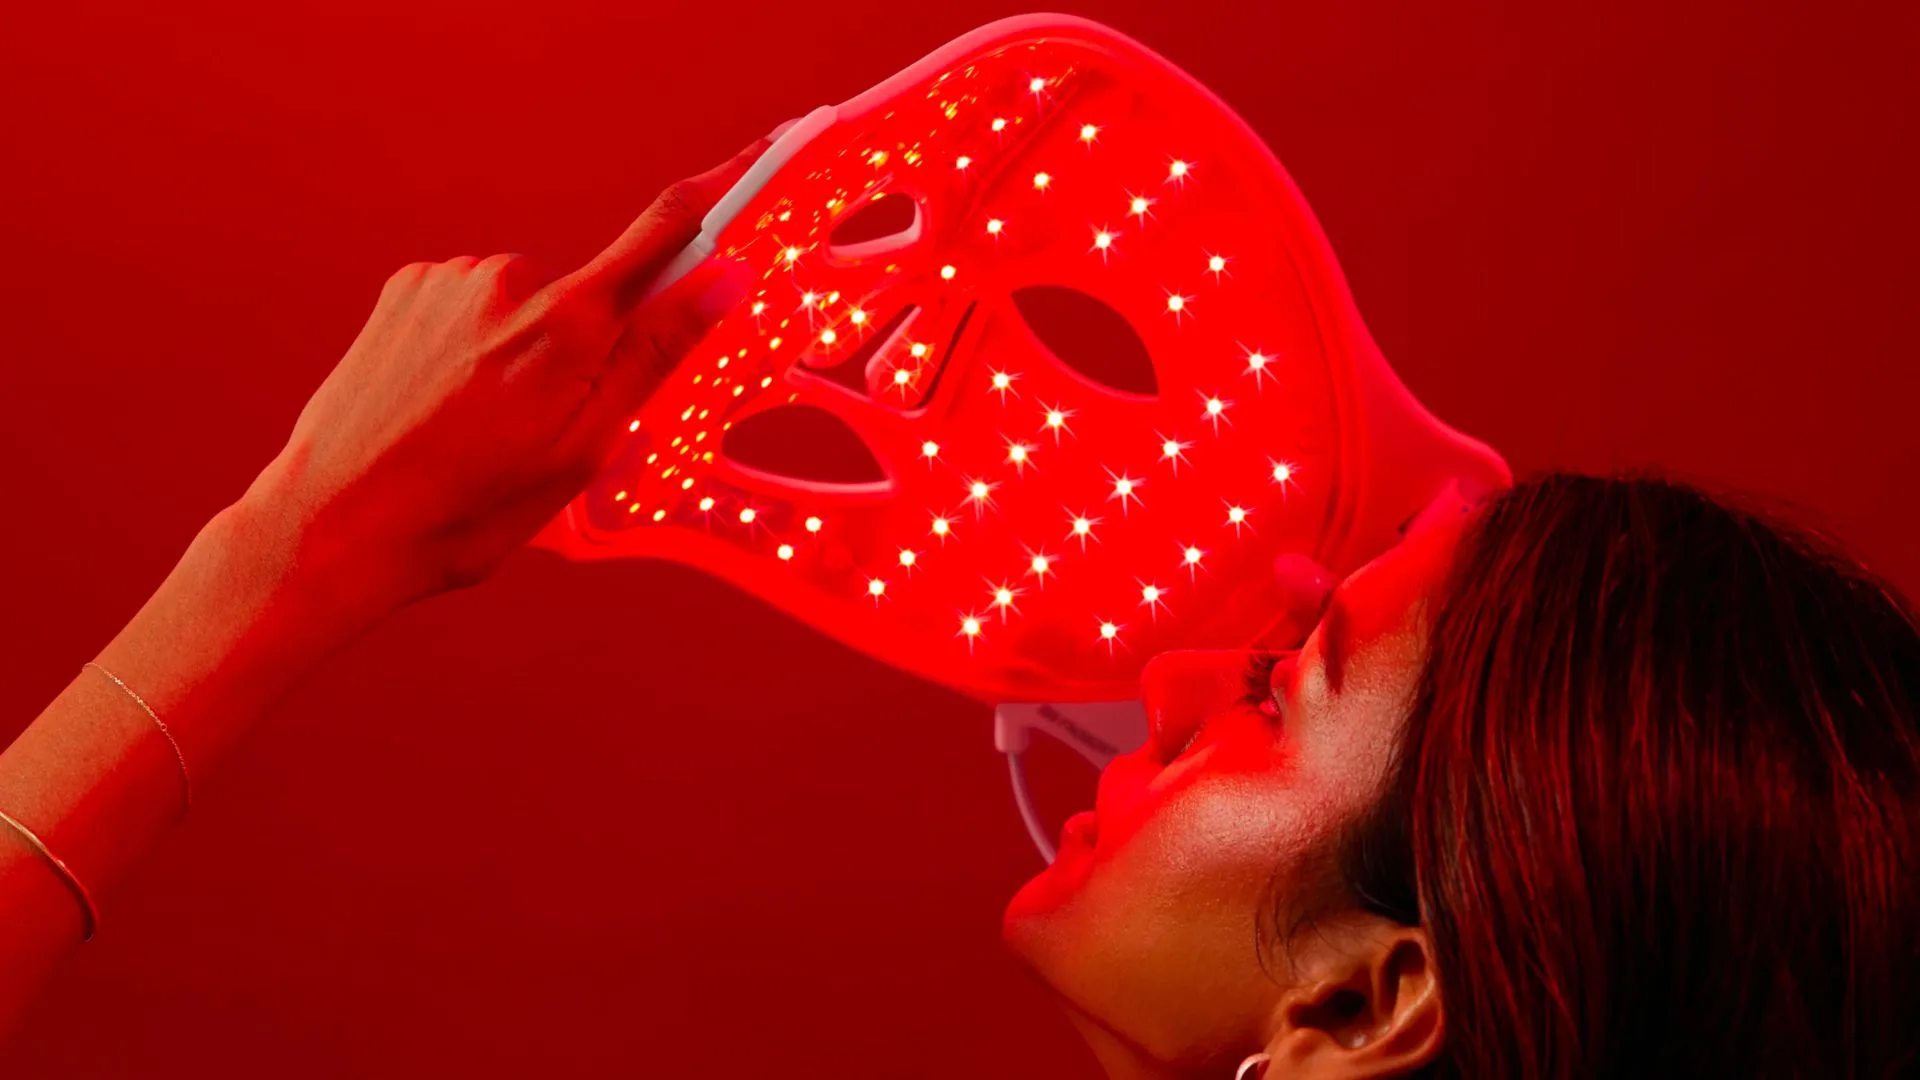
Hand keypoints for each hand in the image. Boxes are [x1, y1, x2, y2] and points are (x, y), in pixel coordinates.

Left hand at [243, 138, 767, 613]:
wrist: (333, 523)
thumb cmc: (466, 510)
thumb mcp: (584, 449)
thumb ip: (655, 352)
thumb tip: (728, 275)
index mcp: (569, 324)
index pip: (668, 230)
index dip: (726, 185)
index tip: (768, 153)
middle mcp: (513, 278)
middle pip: (595, 291)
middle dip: (592, 343)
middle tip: (549, 426)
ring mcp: (454, 277)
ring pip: (532, 303)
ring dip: (530, 347)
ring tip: (483, 424)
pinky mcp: (409, 286)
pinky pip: (477, 302)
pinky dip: (481, 342)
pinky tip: (450, 400)